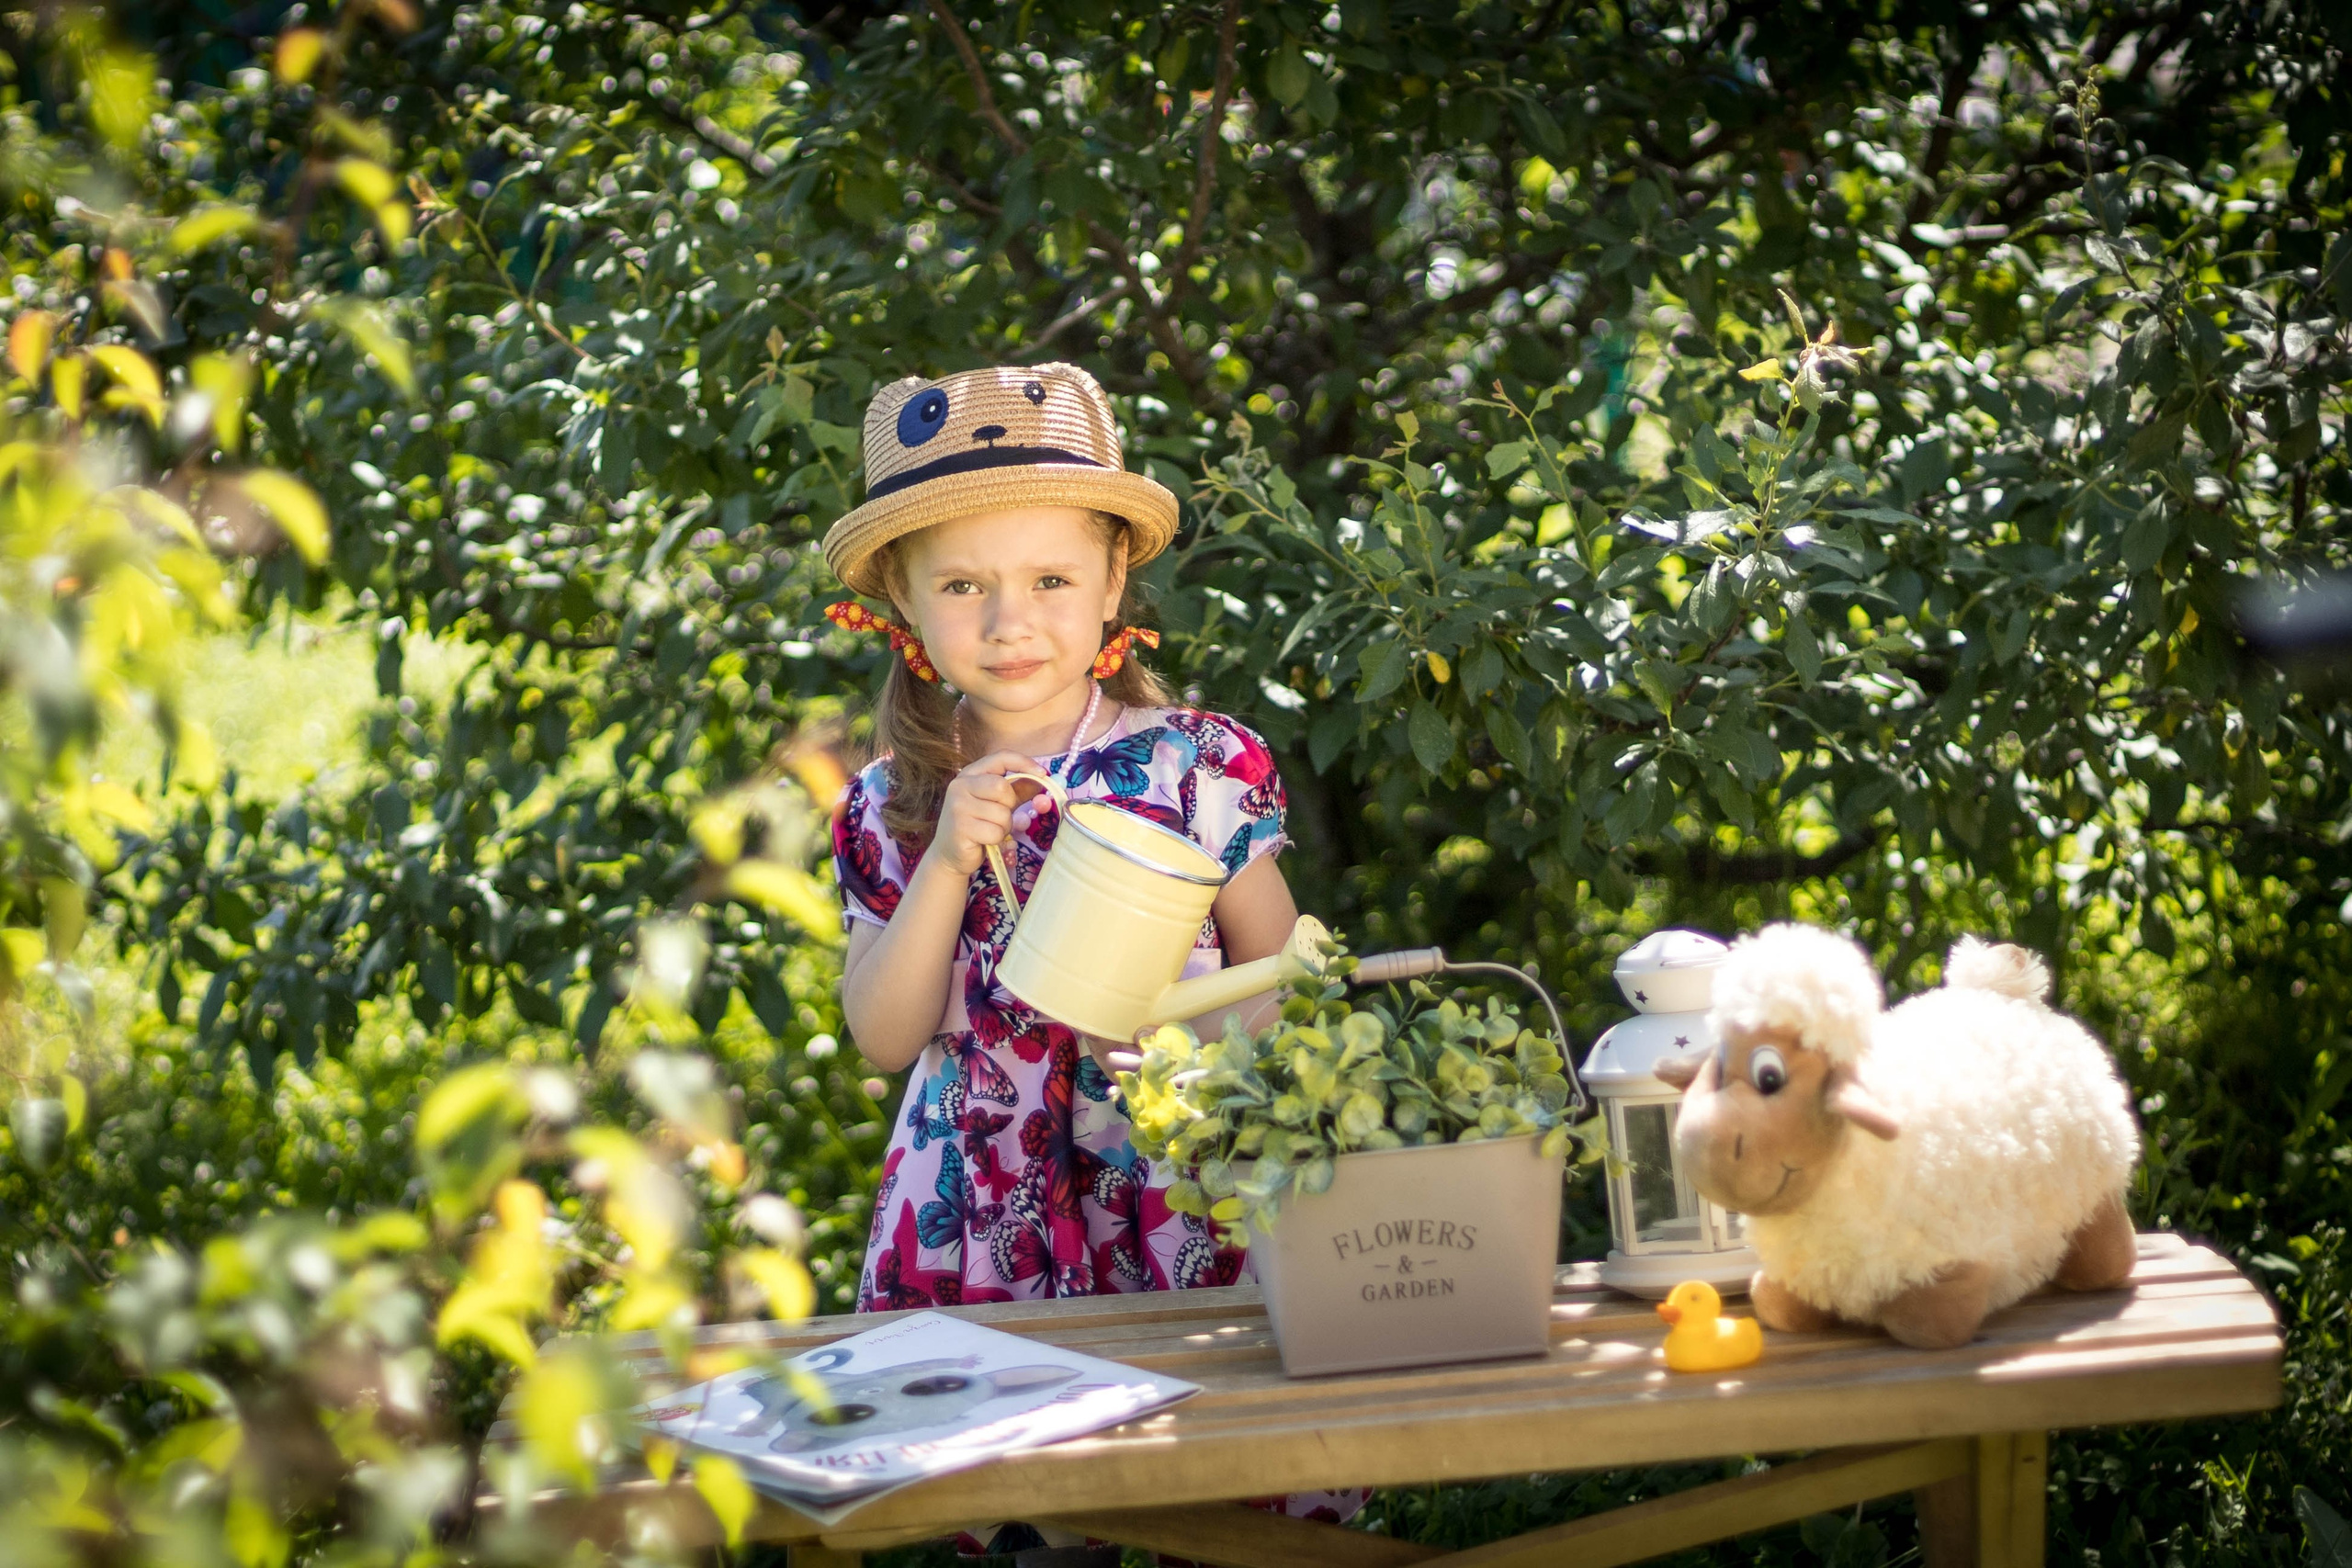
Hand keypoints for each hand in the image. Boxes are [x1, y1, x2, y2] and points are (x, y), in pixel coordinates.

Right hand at [926, 751, 1040, 878]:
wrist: (950, 854)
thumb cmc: (976, 825)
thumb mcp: (997, 803)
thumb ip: (1016, 790)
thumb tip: (1040, 780)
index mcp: (970, 774)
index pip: (1000, 757)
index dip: (1023, 763)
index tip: (1042, 774)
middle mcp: (960, 785)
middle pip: (1002, 787)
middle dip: (1010, 805)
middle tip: (1000, 816)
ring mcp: (958, 806)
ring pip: (1002, 814)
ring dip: (1004, 826)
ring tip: (989, 830)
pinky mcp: (961, 828)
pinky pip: (995, 832)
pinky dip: (997, 839)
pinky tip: (983, 841)